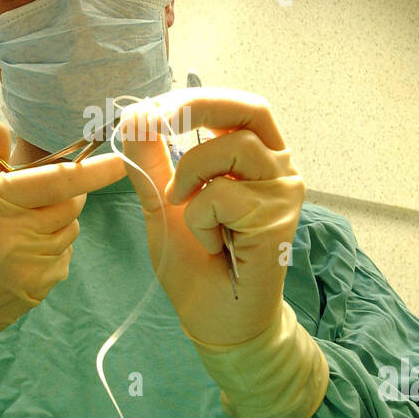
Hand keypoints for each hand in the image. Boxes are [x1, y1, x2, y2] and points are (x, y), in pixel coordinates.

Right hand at [0, 122, 125, 349]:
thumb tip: (1, 129)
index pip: (56, 180)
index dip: (92, 170)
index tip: (118, 161)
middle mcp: (18, 233)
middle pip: (72, 204)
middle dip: (66, 193)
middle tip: (42, 193)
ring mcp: (31, 265)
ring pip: (70, 231)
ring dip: (56, 222)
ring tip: (23, 226)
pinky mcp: (37, 289)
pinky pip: (63, 259)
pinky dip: (52, 249)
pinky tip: (22, 252)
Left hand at [117, 89, 304, 345]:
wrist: (215, 319)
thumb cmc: (197, 261)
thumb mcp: (163, 201)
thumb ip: (151, 160)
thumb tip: (134, 115)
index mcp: (255, 155)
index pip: (233, 106)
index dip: (190, 99)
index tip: (145, 111)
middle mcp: (278, 167)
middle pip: (248, 108)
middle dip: (194, 107)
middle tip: (151, 120)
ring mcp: (284, 192)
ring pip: (234, 148)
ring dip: (190, 176)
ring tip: (184, 209)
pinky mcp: (279, 219)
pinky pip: (225, 196)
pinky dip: (200, 219)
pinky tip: (211, 244)